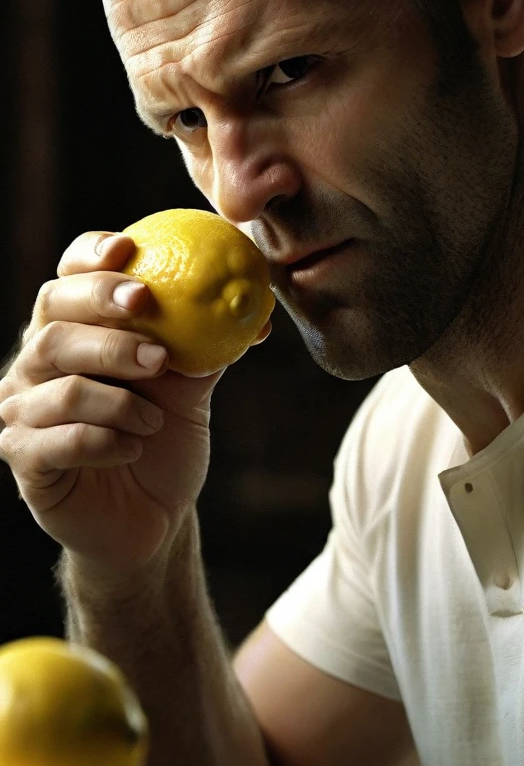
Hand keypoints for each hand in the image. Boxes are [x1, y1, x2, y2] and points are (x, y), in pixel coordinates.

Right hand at [0, 232, 229, 575]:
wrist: (153, 515)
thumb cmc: (165, 438)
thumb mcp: (191, 385)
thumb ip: (209, 343)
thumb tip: (257, 313)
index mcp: (74, 329)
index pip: (68, 276)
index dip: (90, 256)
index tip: (129, 250)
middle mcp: (37, 362)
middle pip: (55, 318)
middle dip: (108, 320)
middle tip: (158, 344)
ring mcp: (22, 410)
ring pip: (65, 385)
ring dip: (123, 401)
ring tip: (156, 419)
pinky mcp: (24, 458)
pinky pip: (62, 440)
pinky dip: (107, 441)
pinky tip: (132, 449)